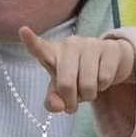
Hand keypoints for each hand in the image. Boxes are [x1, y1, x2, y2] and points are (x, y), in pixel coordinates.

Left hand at [19, 26, 135, 114]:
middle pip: (65, 84)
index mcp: (53, 52)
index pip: (39, 48)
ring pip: (87, 84)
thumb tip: (57, 105)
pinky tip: (102, 78)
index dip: (31, 41)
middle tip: (74, 101)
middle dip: (71, 101)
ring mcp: (90, 44)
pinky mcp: (109, 49)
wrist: (112, 61)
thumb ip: (53, 100)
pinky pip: (104, 79)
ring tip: (89, 87)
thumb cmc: (79, 74)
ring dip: (89, 95)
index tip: (22, 31)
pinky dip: (103, 87)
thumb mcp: (62, 89)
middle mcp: (69, 45)